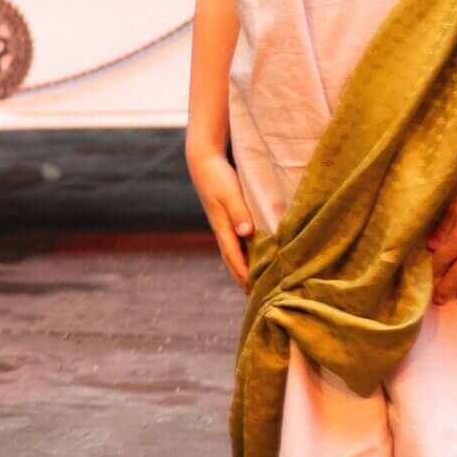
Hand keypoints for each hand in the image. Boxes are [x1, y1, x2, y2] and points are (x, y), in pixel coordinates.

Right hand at [189, 142, 255, 288]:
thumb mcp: (230, 193)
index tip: (253, 290)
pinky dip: (242, 253)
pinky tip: (249, 254)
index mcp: (222, 226)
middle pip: (231, 259)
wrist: (203, 161)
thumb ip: (239, 212)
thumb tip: (247, 233)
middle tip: (252, 295)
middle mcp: (221, 228)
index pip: (234, 256)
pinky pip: (235, 241)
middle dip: (241, 277)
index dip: (244, 273)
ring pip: (232, 251)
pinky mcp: (225, 217)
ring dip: (241, 267)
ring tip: (250, 281)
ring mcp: (222, 223)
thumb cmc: (218, 176)